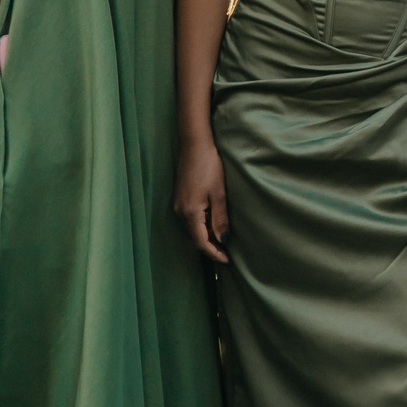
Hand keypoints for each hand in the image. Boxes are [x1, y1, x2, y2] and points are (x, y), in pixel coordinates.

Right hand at [176, 139, 231, 263]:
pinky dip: (202, 226)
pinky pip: (191, 220)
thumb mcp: (219, 193)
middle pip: (195, 238)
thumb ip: (220, 218)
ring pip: (193, 229)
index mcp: (190, 212)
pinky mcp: (180, 198)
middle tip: (228, 255)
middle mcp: (180, 212)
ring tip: (223, 242)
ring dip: (206, 237)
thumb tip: (223, 240)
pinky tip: (213, 225)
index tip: (228, 261)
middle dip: (211, 248)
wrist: (194, 144)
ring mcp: (178, 205)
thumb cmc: (209, 165)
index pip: (201, 242)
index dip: (214, 254)